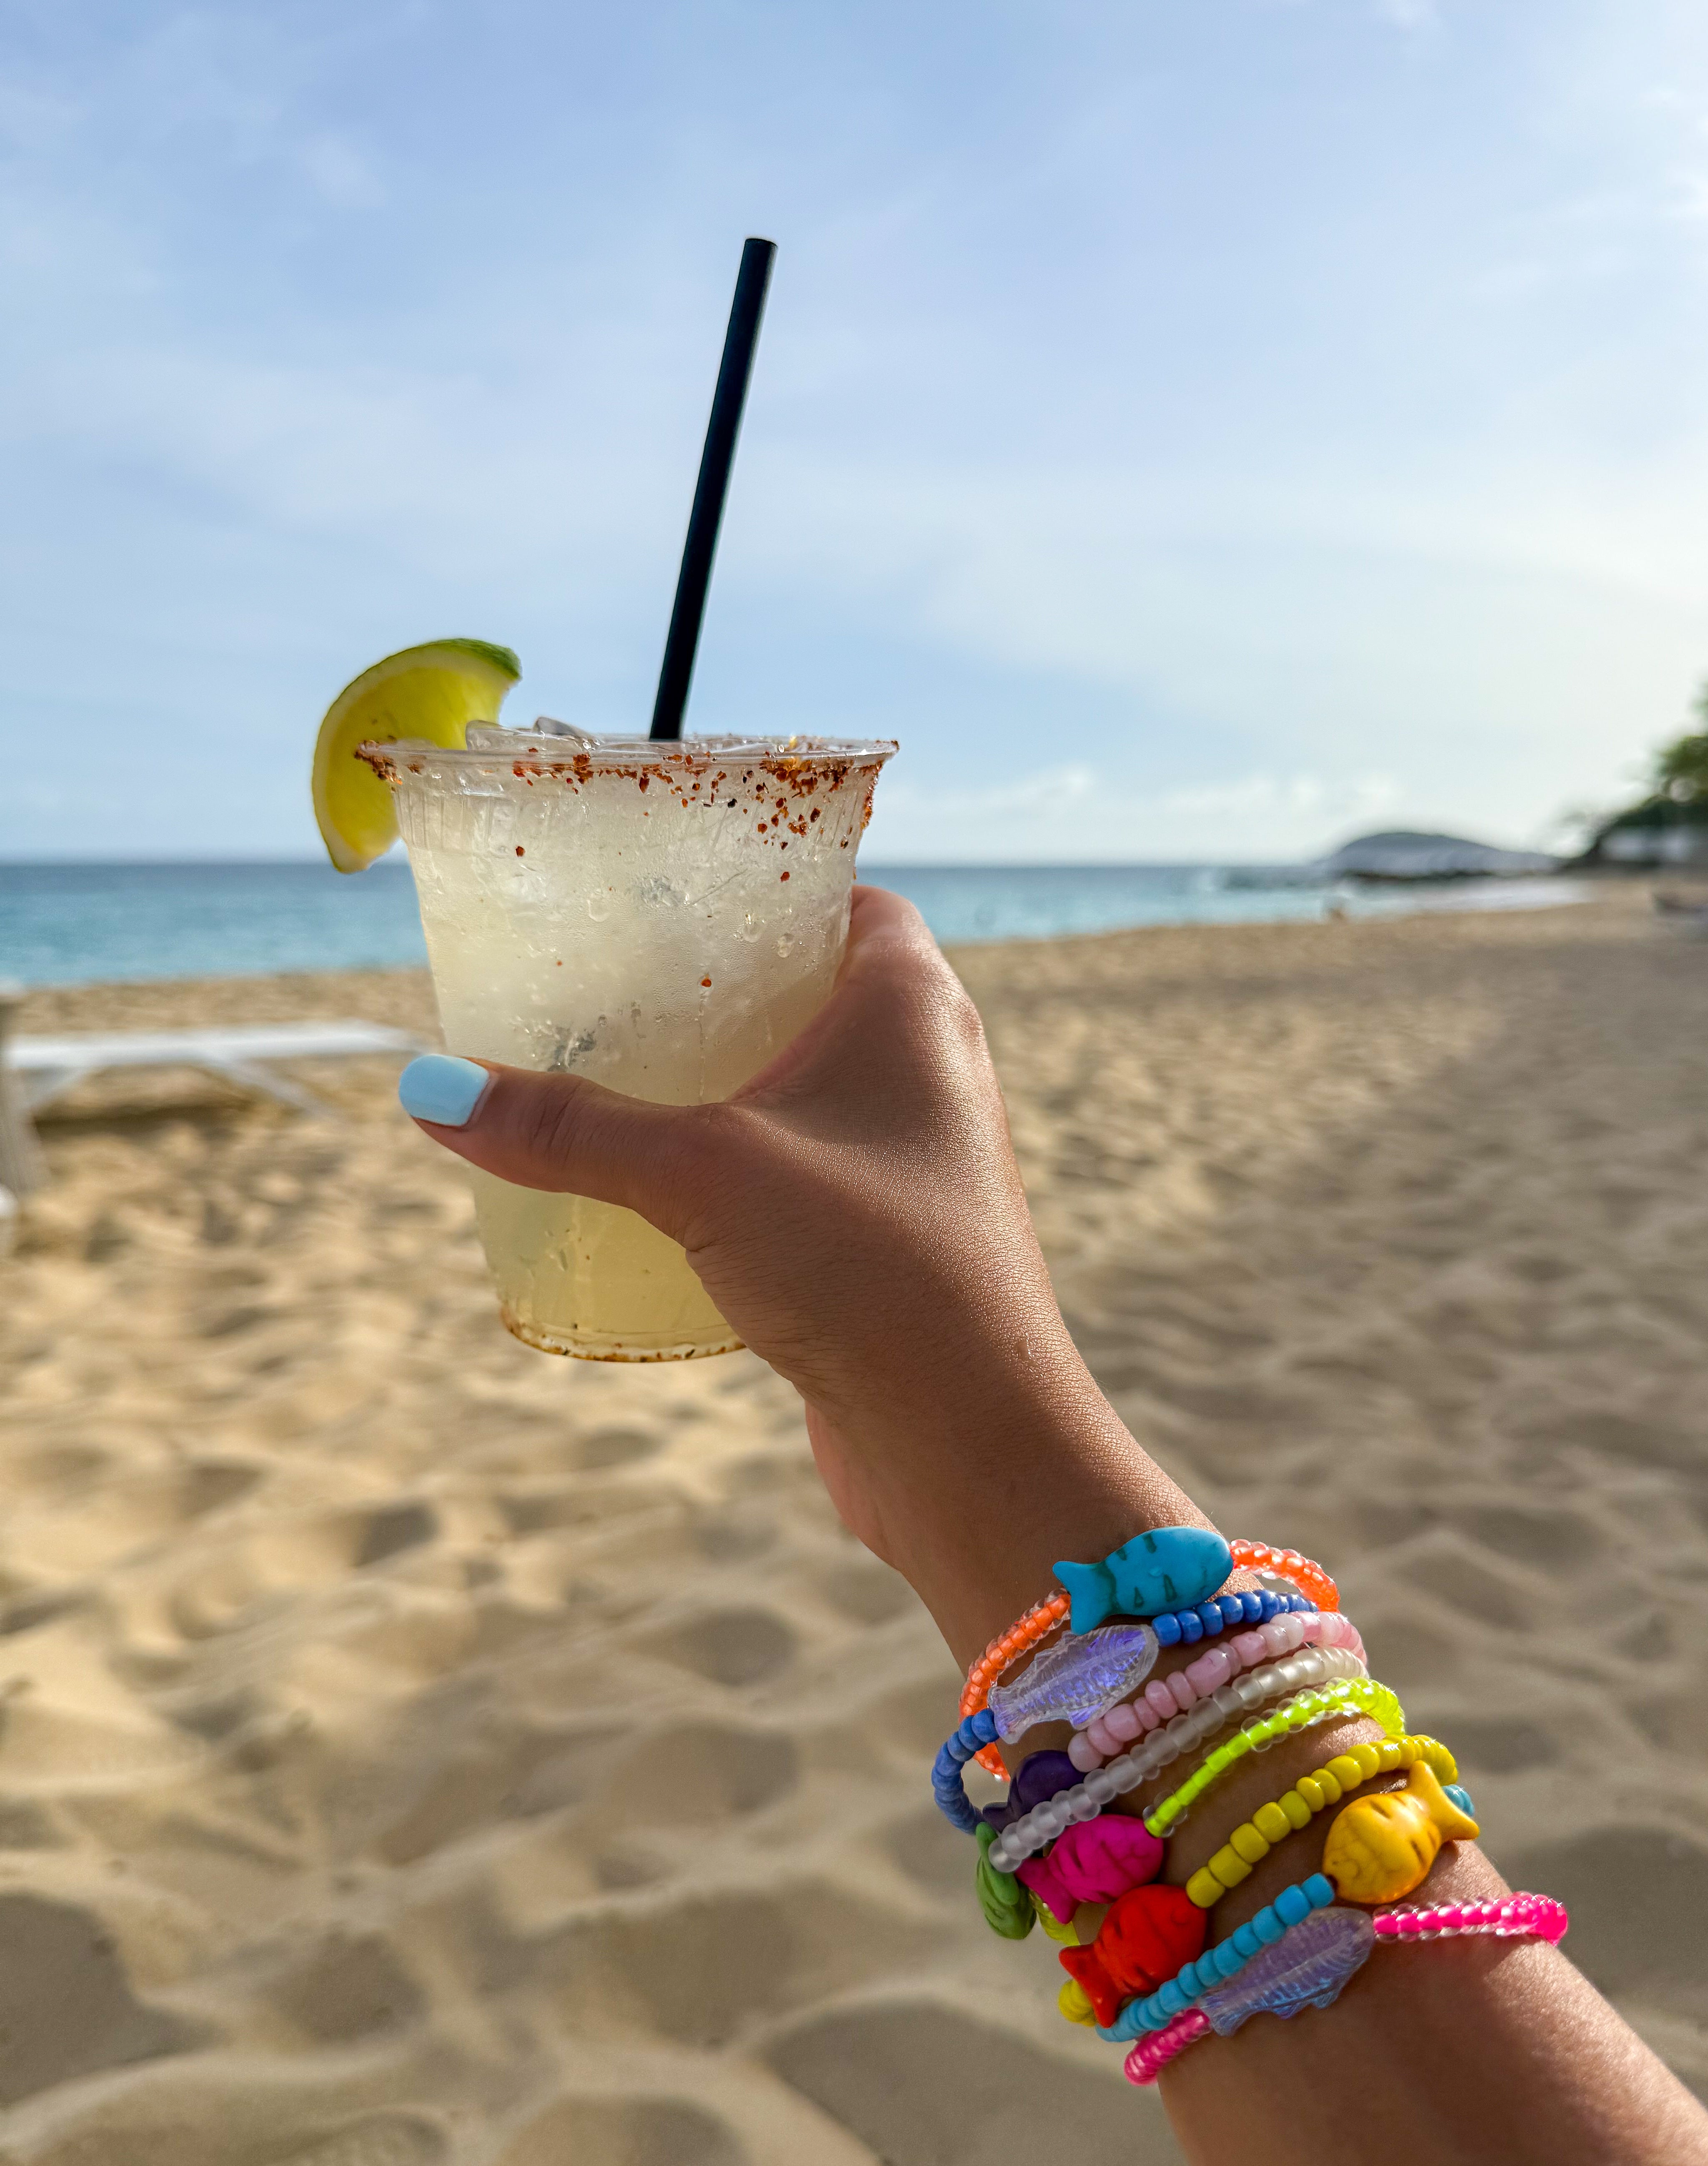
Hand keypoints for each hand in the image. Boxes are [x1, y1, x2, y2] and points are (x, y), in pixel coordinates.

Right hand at [400, 887, 1179, 1645]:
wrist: (971, 1447)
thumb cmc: (874, 1273)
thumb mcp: (702, 1175)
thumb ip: (570, 1130)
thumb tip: (431, 1091)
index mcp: (916, 1005)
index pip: (849, 900)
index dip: (768, 889)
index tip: (675, 900)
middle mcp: (931, 1071)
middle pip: (817, 993)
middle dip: (721, 994)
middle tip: (612, 991)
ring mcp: (916, 1162)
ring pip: (807, 1094)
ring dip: (725, 1090)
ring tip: (616, 1085)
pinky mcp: (890, 1244)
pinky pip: (803, 1177)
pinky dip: (739, 1171)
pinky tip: (662, 1194)